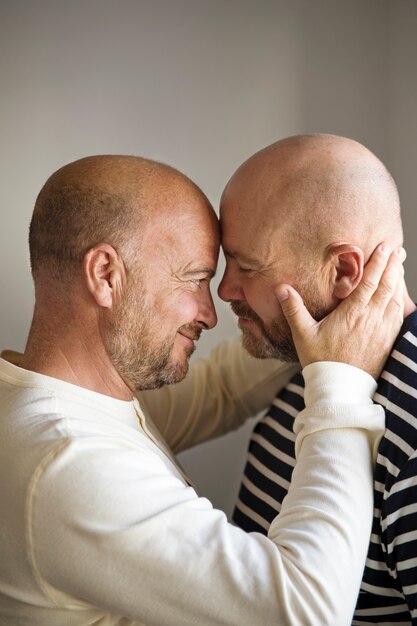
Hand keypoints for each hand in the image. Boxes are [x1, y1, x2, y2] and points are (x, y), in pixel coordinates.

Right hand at [276, 244, 405, 378]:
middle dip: (392, 265)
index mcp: (353, 313)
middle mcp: (372, 318)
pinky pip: (398, 315)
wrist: (340, 390)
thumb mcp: (303, 334)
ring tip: (398, 266)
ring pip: (395, 298)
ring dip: (398, 280)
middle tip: (396, 250)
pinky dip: (400, 300)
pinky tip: (399, 296)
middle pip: (387, 285)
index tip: (384, 247)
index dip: (377, 262)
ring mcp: (383, 330)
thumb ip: (294, 309)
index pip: (369, 281)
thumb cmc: (320, 361)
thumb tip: (281, 288)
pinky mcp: (388, 341)